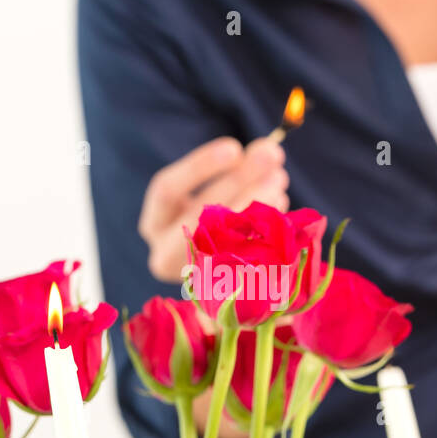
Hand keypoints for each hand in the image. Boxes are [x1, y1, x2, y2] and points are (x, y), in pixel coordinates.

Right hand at [138, 136, 288, 282]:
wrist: (218, 267)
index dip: (199, 168)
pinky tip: (282, 205)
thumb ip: (235, 167)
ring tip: (280, 178)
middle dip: (239, 181)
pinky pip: (248, 258)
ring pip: (226, 239)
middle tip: (271, 155)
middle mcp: (165, 254)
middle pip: (200, 215)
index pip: (166, 191)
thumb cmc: (215, 214)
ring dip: (258, 203)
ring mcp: (194, 275)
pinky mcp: (224, 289)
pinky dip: (267, 230)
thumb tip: (268, 149)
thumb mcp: (213, 189)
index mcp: (154, 225)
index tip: (234, 148)